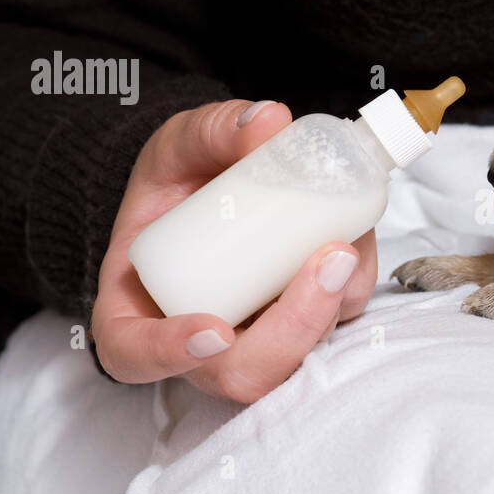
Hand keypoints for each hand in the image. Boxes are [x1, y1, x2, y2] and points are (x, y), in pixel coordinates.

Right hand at [91, 99, 377, 403]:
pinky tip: (358, 237)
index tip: (214, 330)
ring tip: (348, 238)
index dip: (171, 354)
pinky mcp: (300, 328)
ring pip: (298, 356)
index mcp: (135, 315)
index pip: (137, 355)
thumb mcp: (176, 148)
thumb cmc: (176, 184)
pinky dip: (351, 286)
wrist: (209, 192)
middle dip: (295, 325)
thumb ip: (210, 130)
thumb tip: (268, 120)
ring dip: (334, 302)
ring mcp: (254, 343)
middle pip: (243, 372)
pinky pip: (329, 325)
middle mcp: (197, 347)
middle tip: (328, 259)